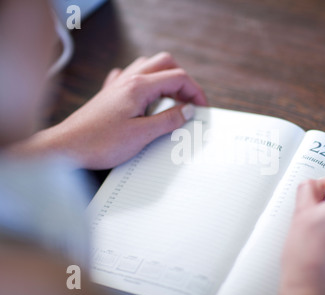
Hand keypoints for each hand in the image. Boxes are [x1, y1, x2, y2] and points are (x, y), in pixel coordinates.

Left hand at [8, 52, 207, 168]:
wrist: (67, 147)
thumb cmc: (99, 142)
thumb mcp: (141, 135)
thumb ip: (168, 120)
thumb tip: (187, 111)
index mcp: (139, 87)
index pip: (178, 78)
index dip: (196, 92)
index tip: (202, 107)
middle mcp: (128, 80)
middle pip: (166, 64)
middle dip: (183, 80)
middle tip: (190, 101)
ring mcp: (118, 85)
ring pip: (149, 66)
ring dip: (166, 78)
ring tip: (174, 98)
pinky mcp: (110, 95)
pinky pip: (131, 77)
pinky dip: (146, 82)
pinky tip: (146, 96)